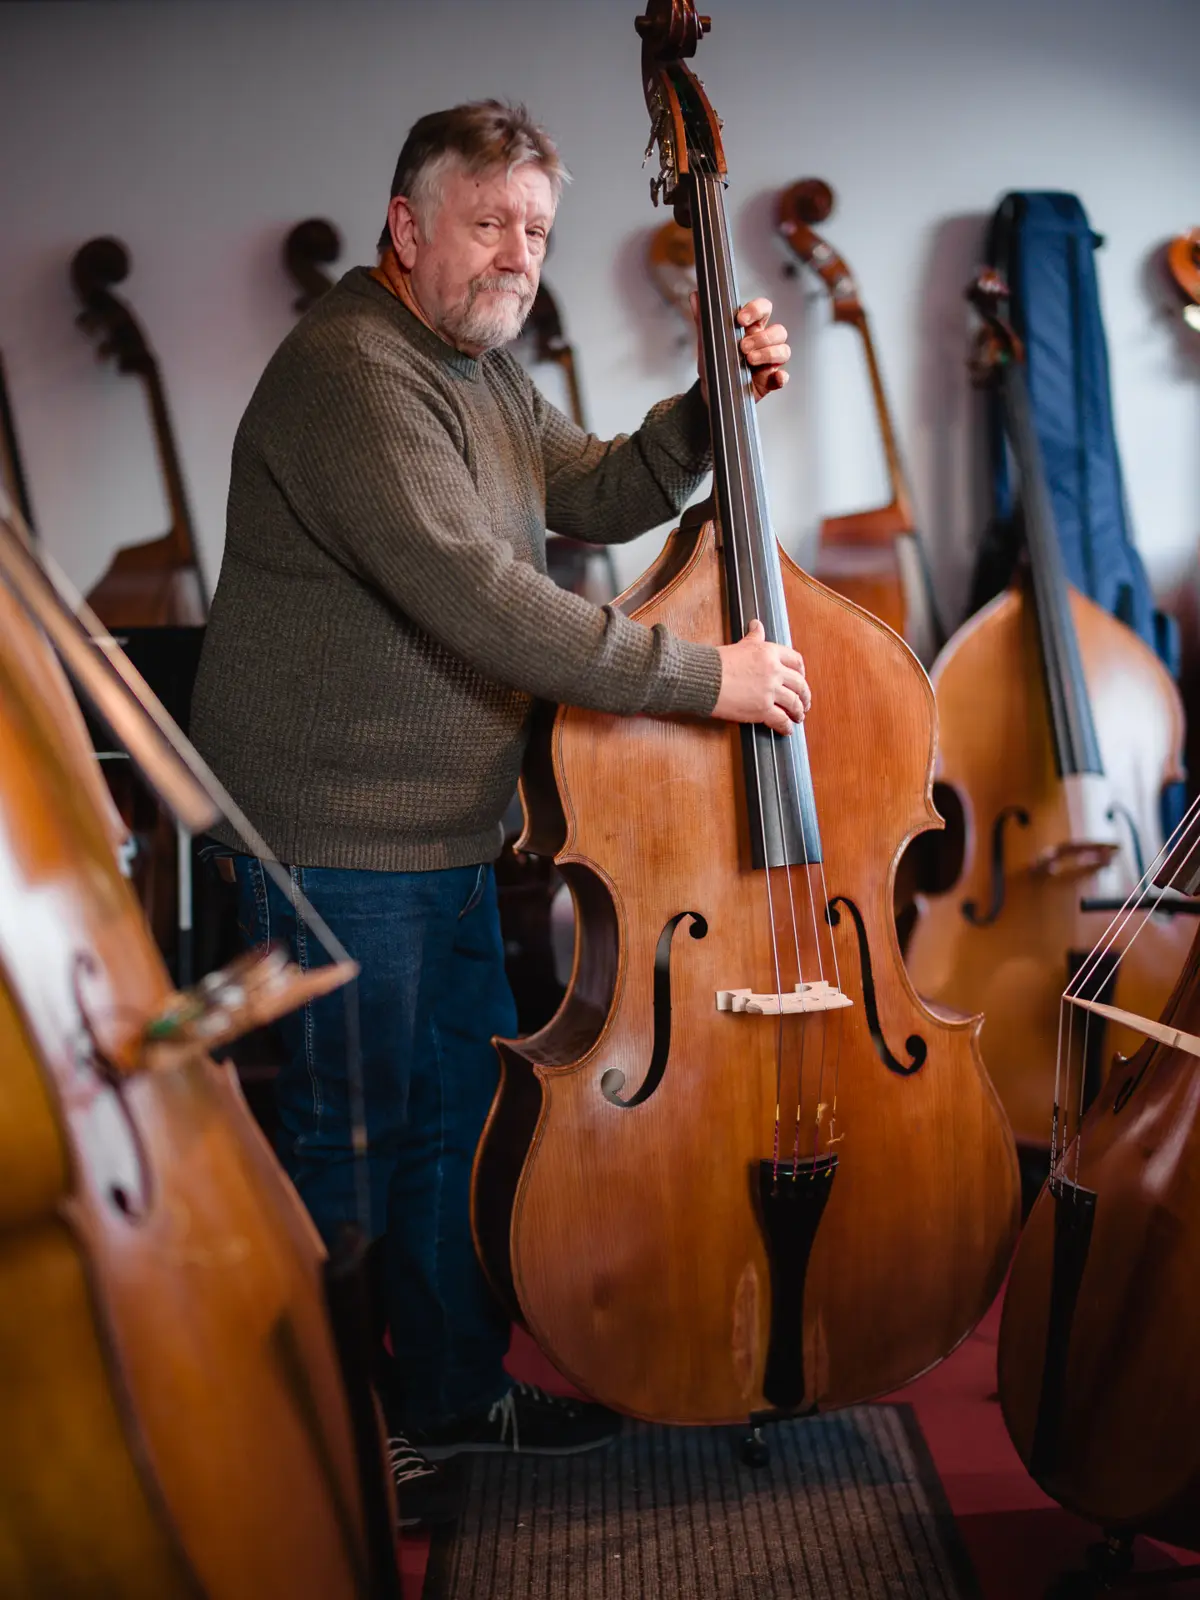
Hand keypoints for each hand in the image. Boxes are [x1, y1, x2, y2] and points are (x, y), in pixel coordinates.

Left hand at [694, 293, 790, 405]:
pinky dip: (781, 377)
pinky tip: (774, 378)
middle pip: (778, 331)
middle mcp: (764, 342)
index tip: (740, 320)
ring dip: (769, 353)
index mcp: (752, 328)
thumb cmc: (715, 362)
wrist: (712, 391)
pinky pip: (783, 377)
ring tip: (749, 360)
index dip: (757, 310)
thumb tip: (694, 295)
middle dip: (762, 338)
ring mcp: (769, 361)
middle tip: (742, 347)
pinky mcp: (770, 380)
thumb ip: (703, 319)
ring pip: (783, 350)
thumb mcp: (708, 340)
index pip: (764, 309)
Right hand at [713, 619, 810, 734]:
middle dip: (805, 695)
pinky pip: (781, 720)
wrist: (703, 679)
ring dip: (798, 712)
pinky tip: (787, 729)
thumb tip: (756, 625)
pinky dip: (786, 726)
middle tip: (805, 702)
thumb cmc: (717, 663)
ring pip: (794, 703)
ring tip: (798, 717)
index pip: (796, 661)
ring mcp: (770, 691)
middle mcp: (774, 671)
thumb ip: (754, 637)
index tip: (801, 678)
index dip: (802, 672)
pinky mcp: (762, 709)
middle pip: (800, 684)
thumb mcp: (740, 645)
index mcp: (770, 652)